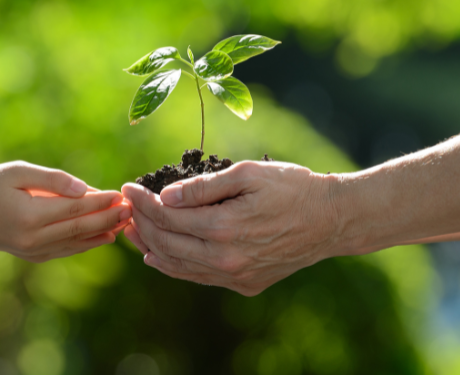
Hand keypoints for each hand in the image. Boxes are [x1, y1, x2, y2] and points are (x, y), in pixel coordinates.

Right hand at [0, 161, 130, 262]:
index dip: (100, 201)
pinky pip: (66, 250)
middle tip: (132, 209)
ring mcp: (33, 250)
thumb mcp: (17, 172)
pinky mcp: (32, 256)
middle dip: (109, 218)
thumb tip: (85, 188)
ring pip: (76, 242)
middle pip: (81, 228)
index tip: (120, 193)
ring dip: (103, 232)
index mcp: (30, 215)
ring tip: (126, 223)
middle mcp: (33, 238)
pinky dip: (87, 244)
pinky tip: (104, 237)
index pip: (75, 208)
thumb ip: (53, 180)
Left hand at [121, 161, 339, 295]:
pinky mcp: (244, 284)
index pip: (168, 216)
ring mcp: (235, 276)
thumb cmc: (293, 187)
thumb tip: (166, 196)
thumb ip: (204, 187)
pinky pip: (198, 277)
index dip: (143, 201)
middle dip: (141, 222)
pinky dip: (173, 266)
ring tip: (132, 230)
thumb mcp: (249, 174)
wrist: (332, 219)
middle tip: (127, 205)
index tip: (129, 187)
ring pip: (178, 266)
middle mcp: (226, 259)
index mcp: (225, 227)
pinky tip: (158, 256)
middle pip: (166, 243)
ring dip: (150, 246)